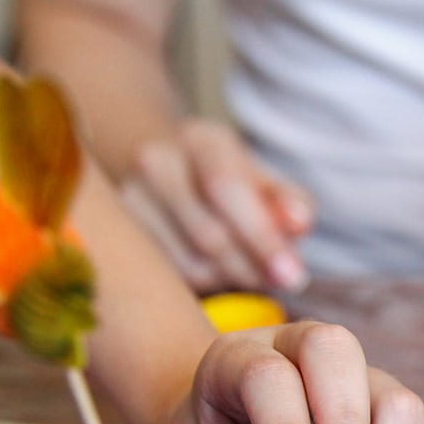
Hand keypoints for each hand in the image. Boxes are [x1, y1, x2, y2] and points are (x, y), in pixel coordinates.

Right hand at [121, 118, 313, 293]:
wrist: (167, 172)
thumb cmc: (229, 179)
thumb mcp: (263, 180)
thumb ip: (288, 201)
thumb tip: (299, 223)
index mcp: (201, 140)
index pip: (226, 187)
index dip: (262, 237)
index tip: (292, 276)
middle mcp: (156, 162)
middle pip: (209, 234)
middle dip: (253, 268)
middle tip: (280, 282)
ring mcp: (130, 200)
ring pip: (191, 264)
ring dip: (232, 279)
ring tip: (250, 272)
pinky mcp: (123, 236)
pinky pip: (173, 277)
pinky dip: (206, 284)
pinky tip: (220, 273)